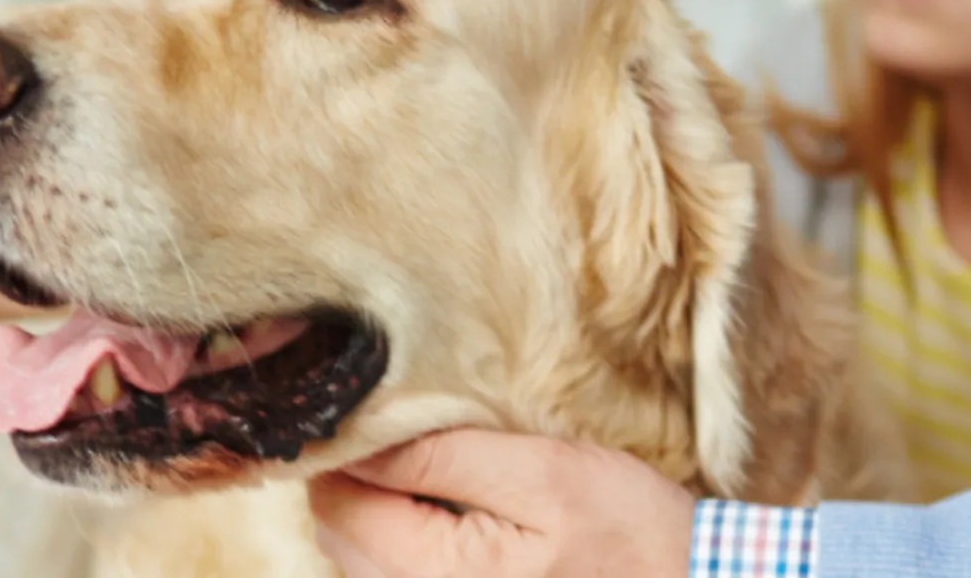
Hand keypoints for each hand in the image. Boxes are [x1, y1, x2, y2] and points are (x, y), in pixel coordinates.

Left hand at [307, 428, 694, 576]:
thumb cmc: (632, 535)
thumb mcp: (545, 475)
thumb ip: (443, 458)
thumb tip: (359, 439)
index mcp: (437, 575)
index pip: (339, 502)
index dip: (354, 447)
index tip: (394, 409)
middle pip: (341, 531)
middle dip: (369, 476)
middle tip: (429, 433)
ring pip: (364, 553)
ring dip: (391, 506)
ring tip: (454, 472)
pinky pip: (400, 572)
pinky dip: (414, 535)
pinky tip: (465, 513)